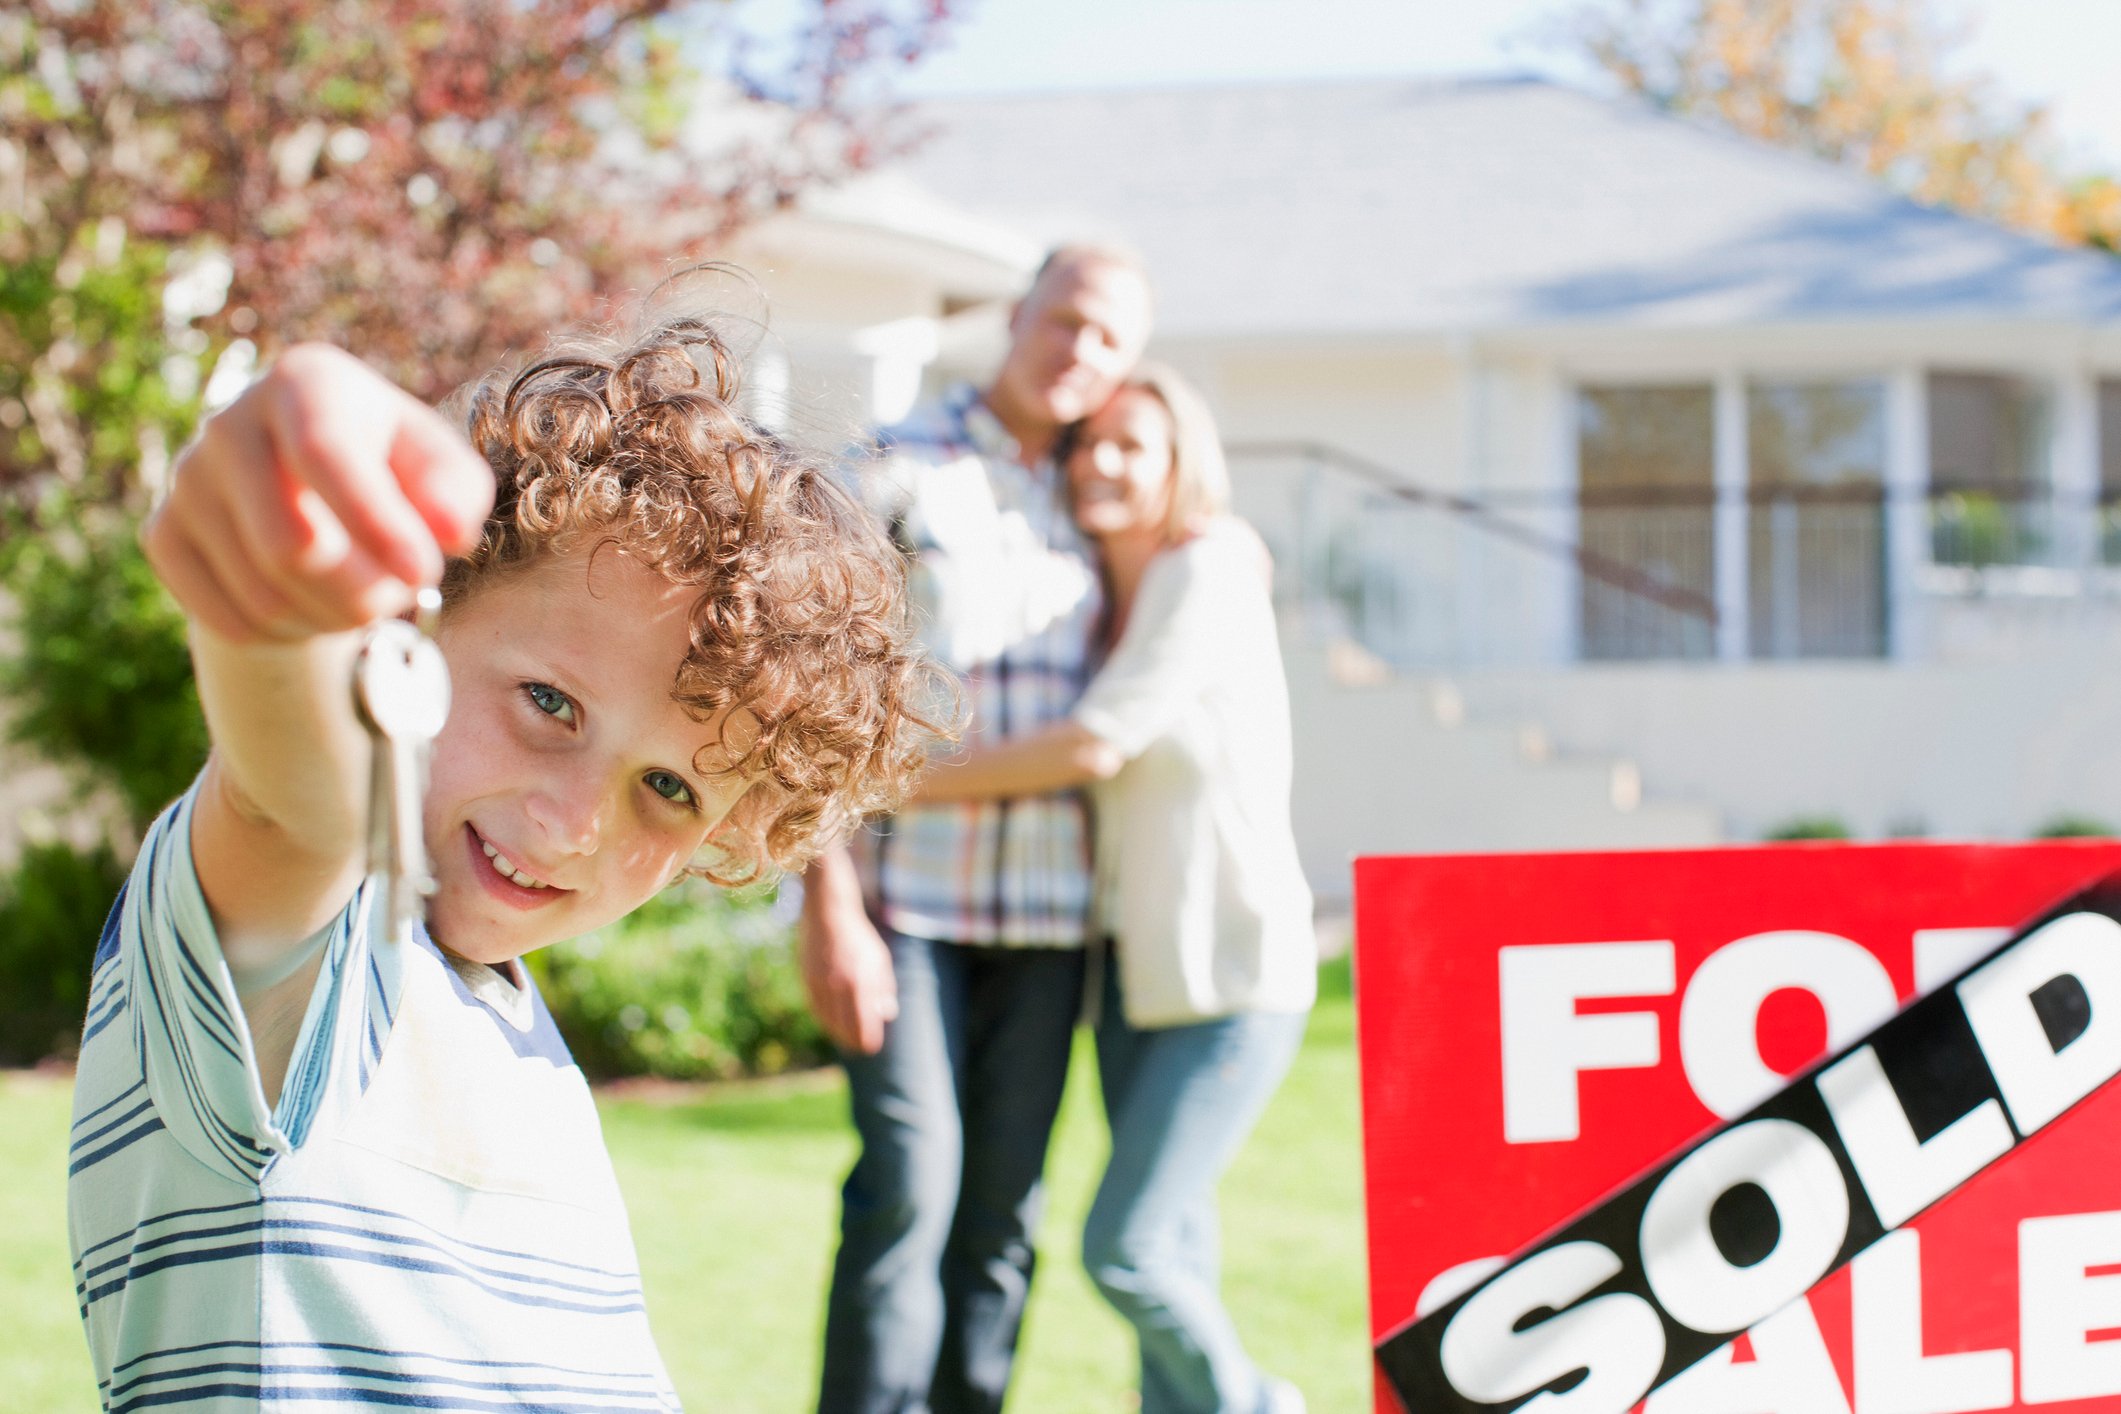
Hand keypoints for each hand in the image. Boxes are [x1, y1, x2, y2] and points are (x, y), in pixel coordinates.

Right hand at [143, 344, 493, 641]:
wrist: (308, 483)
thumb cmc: (392, 469)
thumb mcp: (440, 467)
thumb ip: (457, 493)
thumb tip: (451, 534)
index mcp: (302, 383)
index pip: (324, 454)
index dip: (376, 522)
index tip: (425, 572)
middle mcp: (230, 424)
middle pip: (291, 546)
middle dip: (365, 592)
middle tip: (403, 594)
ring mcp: (186, 480)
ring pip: (265, 596)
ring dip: (335, 618)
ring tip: (364, 596)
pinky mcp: (163, 534)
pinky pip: (231, 621)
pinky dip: (289, 634)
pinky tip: (314, 604)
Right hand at [799, 897, 898, 1055]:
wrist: (828, 914)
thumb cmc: (859, 937)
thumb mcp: (880, 960)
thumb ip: (883, 988)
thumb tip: (887, 1014)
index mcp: (861, 982)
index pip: (864, 1024)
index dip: (867, 1039)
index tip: (872, 1048)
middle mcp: (839, 986)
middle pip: (845, 1026)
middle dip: (853, 1040)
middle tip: (860, 1048)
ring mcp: (821, 984)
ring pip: (828, 1020)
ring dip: (838, 1033)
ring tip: (847, 1040)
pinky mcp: (807, 980)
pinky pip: (816, 1008)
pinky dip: (824, 1019)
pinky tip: (831, 1023)